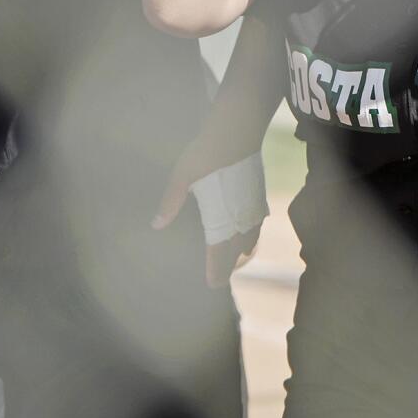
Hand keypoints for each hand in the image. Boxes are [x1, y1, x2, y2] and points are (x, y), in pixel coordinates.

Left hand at [153, 135, 262, 287]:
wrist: (237, 131)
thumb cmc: (206, 155)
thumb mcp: (182, 178)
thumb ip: (171, 202)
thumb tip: (157, 225)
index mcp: (221, 220)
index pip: (219, 255)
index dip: (216, 272)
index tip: (212, 285)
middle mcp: (240, 220)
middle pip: (238, 253)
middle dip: (229, 267)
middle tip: (219, 278)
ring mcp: (253, 208)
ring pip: (251, 240)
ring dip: (242, 252)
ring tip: (235, 259)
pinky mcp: (259, 196)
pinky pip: (257, 225)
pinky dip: (251, 235)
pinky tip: (247, 233)